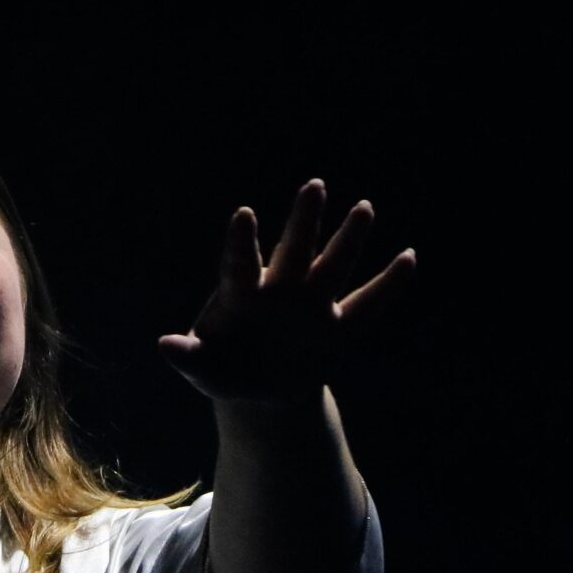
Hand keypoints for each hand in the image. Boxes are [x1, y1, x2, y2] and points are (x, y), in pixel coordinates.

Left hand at [158, 179, 415, 408]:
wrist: (255, 385)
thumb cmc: (222, 367)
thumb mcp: (202, 368)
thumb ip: (186, 356)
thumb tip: (164, 345)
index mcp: (241, 294)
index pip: (240, 263)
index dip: (241, 241)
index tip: (244, 214)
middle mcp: (279, 289)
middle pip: (293, 250)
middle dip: (304, 221)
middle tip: (314, 186)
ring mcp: (309, 304)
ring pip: (330, 266)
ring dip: (346, 239)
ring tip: (362, 208)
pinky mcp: (335, 327)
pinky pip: (367, 305)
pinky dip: (388, 285)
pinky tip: (409, 258)